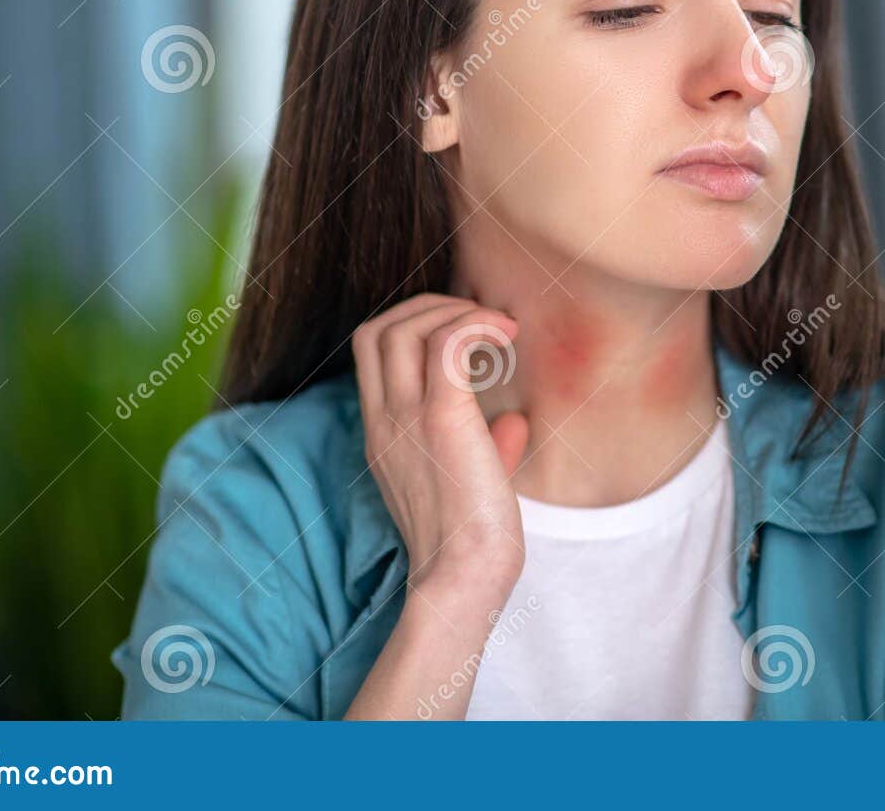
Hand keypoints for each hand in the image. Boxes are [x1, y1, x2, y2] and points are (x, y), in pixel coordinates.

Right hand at [350, 294, 529, 614]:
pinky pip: (446, 343)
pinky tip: (505, 335)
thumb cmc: (472, 539)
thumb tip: (514, 420)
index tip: (460, 330)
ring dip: (452, 310)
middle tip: (477, 317)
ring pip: (403, 327)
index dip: (412, 323)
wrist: (465, 578)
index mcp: (383, 433)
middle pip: (377, 328)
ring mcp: (406, 418)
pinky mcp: (441, 418)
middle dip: (428, 306)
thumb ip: (487, 448)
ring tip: (494, 324)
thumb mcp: (471, 483)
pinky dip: (474, 324)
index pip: (370, 350)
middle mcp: (384, 420)